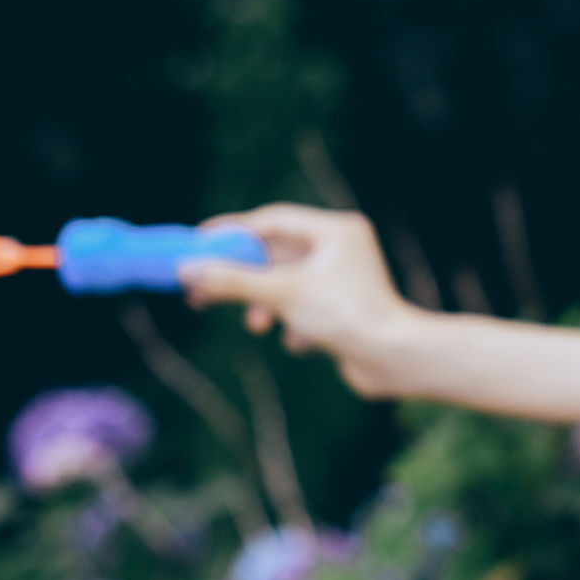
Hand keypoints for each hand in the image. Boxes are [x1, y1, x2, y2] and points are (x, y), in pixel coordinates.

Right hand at [178, 205, 426, 396]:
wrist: (394, 359)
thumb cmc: (345, 316)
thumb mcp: (280, 294)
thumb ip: (231, 280)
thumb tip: (185, 270)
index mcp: (336, 230)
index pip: (273, 220)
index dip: (232, 232)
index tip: (197, 244)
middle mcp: (343, 249)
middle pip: (276, 255)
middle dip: (242, 278)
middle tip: (201, 294)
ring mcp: (344, 280)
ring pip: (286, 286)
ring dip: (266, 306)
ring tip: (256, 325)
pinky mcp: (344, 310)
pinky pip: (304, 310)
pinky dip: (294, 324)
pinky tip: (304, 341)